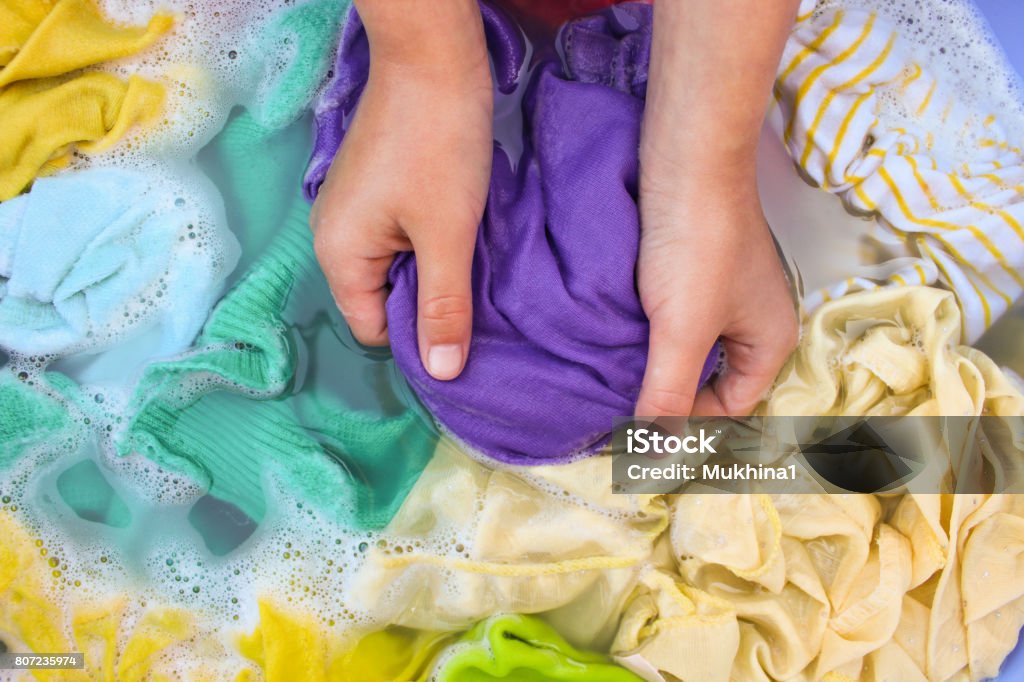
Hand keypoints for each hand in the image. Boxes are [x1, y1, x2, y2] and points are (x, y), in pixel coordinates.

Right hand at [310, 0, 491, 379]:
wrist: (432, 58)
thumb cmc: (437, 147)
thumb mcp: (447, 236)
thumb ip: (444, 307)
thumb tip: (443, 374)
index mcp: (337, 254)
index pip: (373, 328)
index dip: (418, 334)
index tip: (462, 326)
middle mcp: (333, 236)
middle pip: (382, 298)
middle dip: (427, 300)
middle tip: (475, 290)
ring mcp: (352, 209)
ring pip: (396, 267)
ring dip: (434, 268)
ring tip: (471, 257)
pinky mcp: (374, 189)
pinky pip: (399, 237)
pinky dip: (429, 241)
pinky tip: (459, 230)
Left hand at [635, 170, 797, 416]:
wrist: (688, 159)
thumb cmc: (697, 246)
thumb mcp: (682, 331)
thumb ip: (670, 393)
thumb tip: (655, 452)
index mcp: (771, 341)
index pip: (730, 406)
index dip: (688, 422)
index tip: (639, 430)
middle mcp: (757, 320)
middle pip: (714, 379)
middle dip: (672, 393)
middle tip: (623, 406)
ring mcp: (729, 291)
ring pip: (693, 347)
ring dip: (659, 361)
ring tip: (616, 375)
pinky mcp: (699, 267)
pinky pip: (679, 316)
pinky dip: (653, 331)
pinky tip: (620, 335)